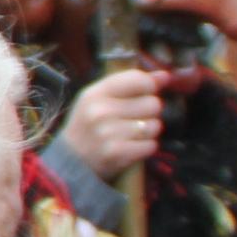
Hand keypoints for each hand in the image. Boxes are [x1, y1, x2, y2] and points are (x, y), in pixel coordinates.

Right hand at [64, 64, 166, 180]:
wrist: (71, 160)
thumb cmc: (89, 124)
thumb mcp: (101, 99)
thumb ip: (131, 84)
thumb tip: (165, 76)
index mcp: (95, 93)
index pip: (139, 79)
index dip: (149, 87)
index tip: (142, 94)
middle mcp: (100, 111)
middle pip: (153, 104)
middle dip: (148, 112)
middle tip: (132, 119)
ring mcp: (108, 133)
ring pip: (154, 126)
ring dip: (148, 131)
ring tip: (131, 134)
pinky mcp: (118, 154)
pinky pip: (151, 145)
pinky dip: (145, 147)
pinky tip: (130, 147)